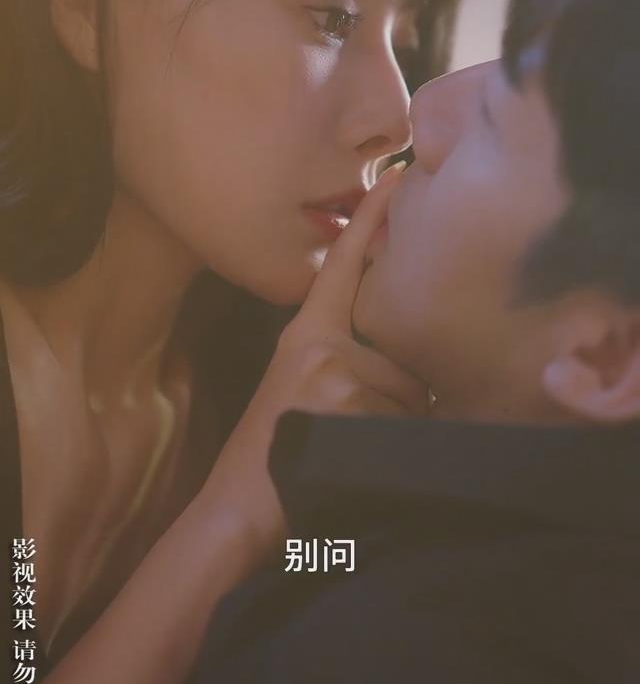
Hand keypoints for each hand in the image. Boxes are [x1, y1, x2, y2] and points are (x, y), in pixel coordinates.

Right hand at [201, 163, 427, 555]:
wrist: (239, 506)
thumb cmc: (275, 455)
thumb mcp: (301, 390)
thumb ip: (344, 361)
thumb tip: (406, 366)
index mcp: (304, 333)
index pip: (342, 266)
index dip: (371, 220)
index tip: (397, 177)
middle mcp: (317, 341)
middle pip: (401, 354)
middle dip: (402, 397)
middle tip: (361, 433)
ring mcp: (331, 368)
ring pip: (407, 391)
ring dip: (400, 425)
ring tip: (356, 451)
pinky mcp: (345, 397)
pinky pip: (403, 419)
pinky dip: (397, 445)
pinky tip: (358, 462)